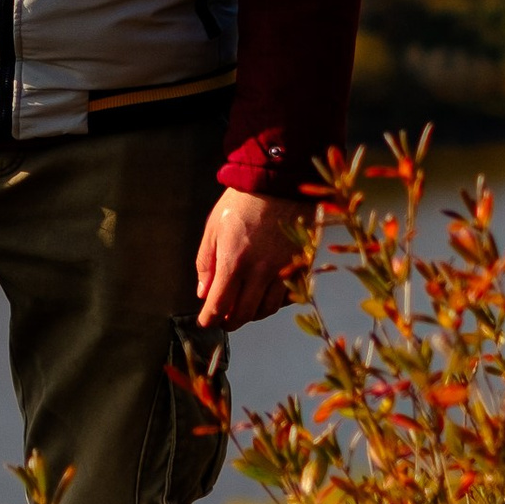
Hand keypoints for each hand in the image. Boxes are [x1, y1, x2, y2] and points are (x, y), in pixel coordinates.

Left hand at [196, 186, 309, 330]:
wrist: (279, 182)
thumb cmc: (242, 201)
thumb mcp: (214, 228)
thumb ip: (207, 263)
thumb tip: (204, 292)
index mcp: (235, 262)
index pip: (219, 305)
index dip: (209, 318)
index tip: (205, 322)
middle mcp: (261, 272)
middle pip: (243, 314)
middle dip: (229, 321)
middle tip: (222, 319)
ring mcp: (283, 270)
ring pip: (267, 309)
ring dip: (252, 314)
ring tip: (242, 307)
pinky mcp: (300, 266)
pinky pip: (287, 296)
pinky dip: (274, 302)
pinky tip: (264, 294)